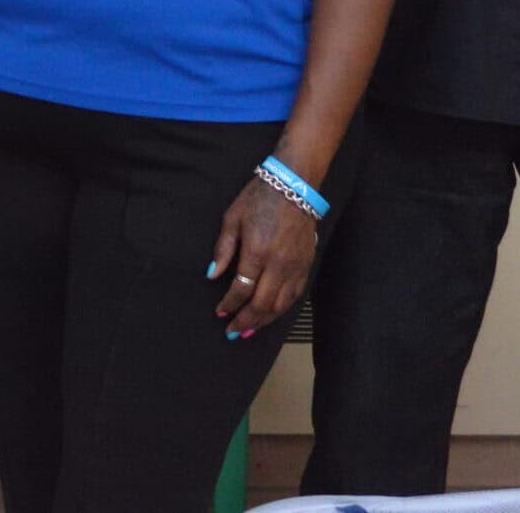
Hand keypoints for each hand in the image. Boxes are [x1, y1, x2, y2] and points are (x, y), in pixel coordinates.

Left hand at [207, 176, 319, 334]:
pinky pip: (295, 295)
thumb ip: (223, 249)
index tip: (220, 313)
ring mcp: (295, 267)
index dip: (229, 305)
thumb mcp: (233, 218)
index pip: (241, 289)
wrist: (295, 186)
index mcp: (257, 252)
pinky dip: (282, 309)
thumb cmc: (260, 197)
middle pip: (262, 304)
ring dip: (264, 321)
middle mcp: (279, 264)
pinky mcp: (307, 265)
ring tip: (250, 331)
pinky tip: (272, 315)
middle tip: (233, 332)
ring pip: (281, 305)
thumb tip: (212, 275)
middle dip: (246, 321)